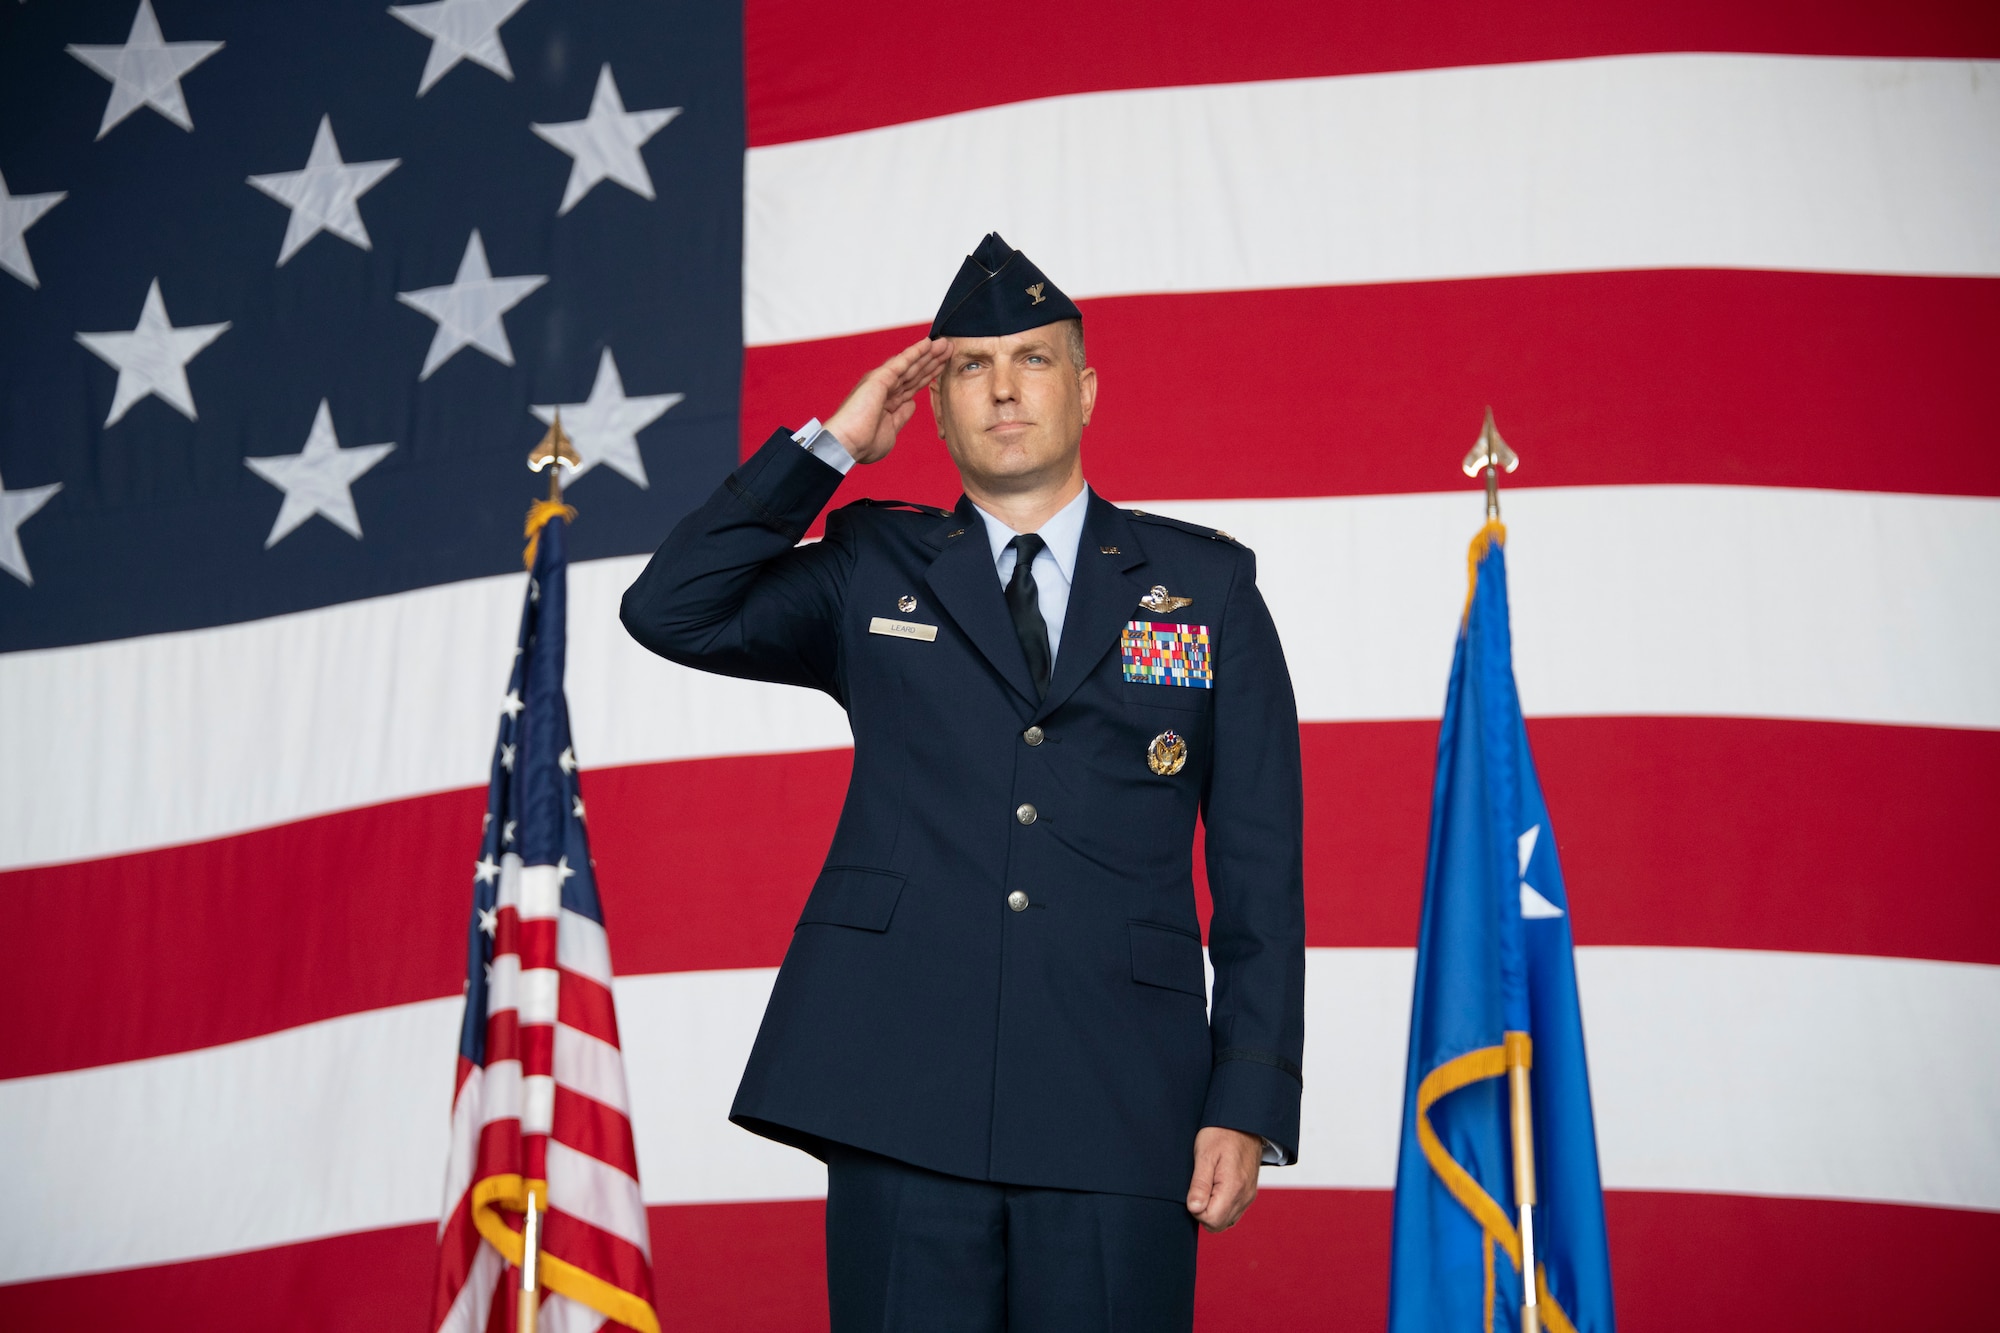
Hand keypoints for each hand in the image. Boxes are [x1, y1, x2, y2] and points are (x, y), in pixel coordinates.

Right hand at [822, 336, 952, 464]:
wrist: (846, 445)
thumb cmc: (863, 444)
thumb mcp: (891, 431)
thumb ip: (901, 416)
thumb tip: (911, 404)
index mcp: (889, 402)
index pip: (914, 384)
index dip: (929, 374)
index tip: (944, 365)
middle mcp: (886, 388)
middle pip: (915, 372)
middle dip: (933, 360)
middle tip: (949, 347)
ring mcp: (882, 382)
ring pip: (911, 364)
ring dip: (928, 353)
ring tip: (945, 342)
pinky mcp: (879, 378)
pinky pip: (901, 362)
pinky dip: (915, 352)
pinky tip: (927, 343)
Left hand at [1185, 1126, 1261, 1231]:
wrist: (1243, 1122)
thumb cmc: (1221, 1134)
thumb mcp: (1204, 1155)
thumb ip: (1200, 1184)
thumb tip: (1194, 1209)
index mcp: (1233, 1188)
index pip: (1211, 1220)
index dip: (1196, 1209)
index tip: (1194, 1189)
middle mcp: (1244, 1197)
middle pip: (1218, 1225)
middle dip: (1203, 1212)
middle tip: (1199, 1187)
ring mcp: (1248, 1196)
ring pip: (1225, 1221)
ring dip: (1212, 1209)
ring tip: (1207, 1185)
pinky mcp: (1249, 1194)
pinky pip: (1232, 1212)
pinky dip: (1221, 1206)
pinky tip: (1215, 1188)